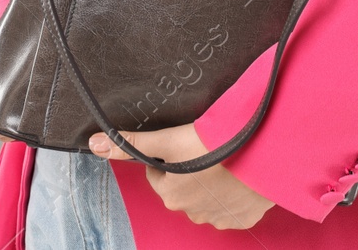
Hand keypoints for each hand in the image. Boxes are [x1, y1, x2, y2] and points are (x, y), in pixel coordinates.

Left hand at [89, 123, 273, 229]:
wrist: (262, 153)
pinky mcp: (243, 220)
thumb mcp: (168, 138)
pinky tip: (237, 177)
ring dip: (209, 184)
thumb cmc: (214, 144)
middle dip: (187, 172)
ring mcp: (219, 219)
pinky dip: (231, 195)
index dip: (167, 156)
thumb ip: (131, 142)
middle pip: (181, 188)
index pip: (158, 174)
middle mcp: (192, 213)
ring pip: (205, 199)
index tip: (181, 145)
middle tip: (203, 150)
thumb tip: (94, 144)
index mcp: (171, 195)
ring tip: (222, 161)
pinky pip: (230, 208)